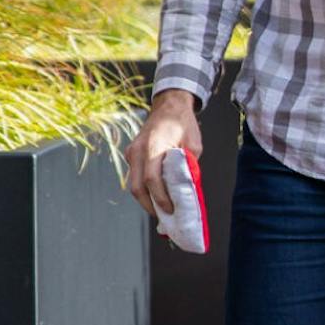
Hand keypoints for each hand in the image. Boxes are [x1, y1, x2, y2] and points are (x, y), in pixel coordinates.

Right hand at [125, 91, 203, 219]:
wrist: (169, 105)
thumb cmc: (184, 124)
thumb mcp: (193, 146)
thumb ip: (188, 167)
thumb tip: (186, 190)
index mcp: (153, 146)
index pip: (151, 179)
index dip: (160, 198)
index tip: (171, 210)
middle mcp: (137, 150)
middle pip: (136, 187)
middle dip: (149, 206)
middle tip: (164, 218)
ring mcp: (131, 152)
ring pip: (133, 183)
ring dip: (146, 199)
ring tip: (162, 211)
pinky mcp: (131, 154)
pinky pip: (135, 175)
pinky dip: (144, 188)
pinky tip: (158, 195)